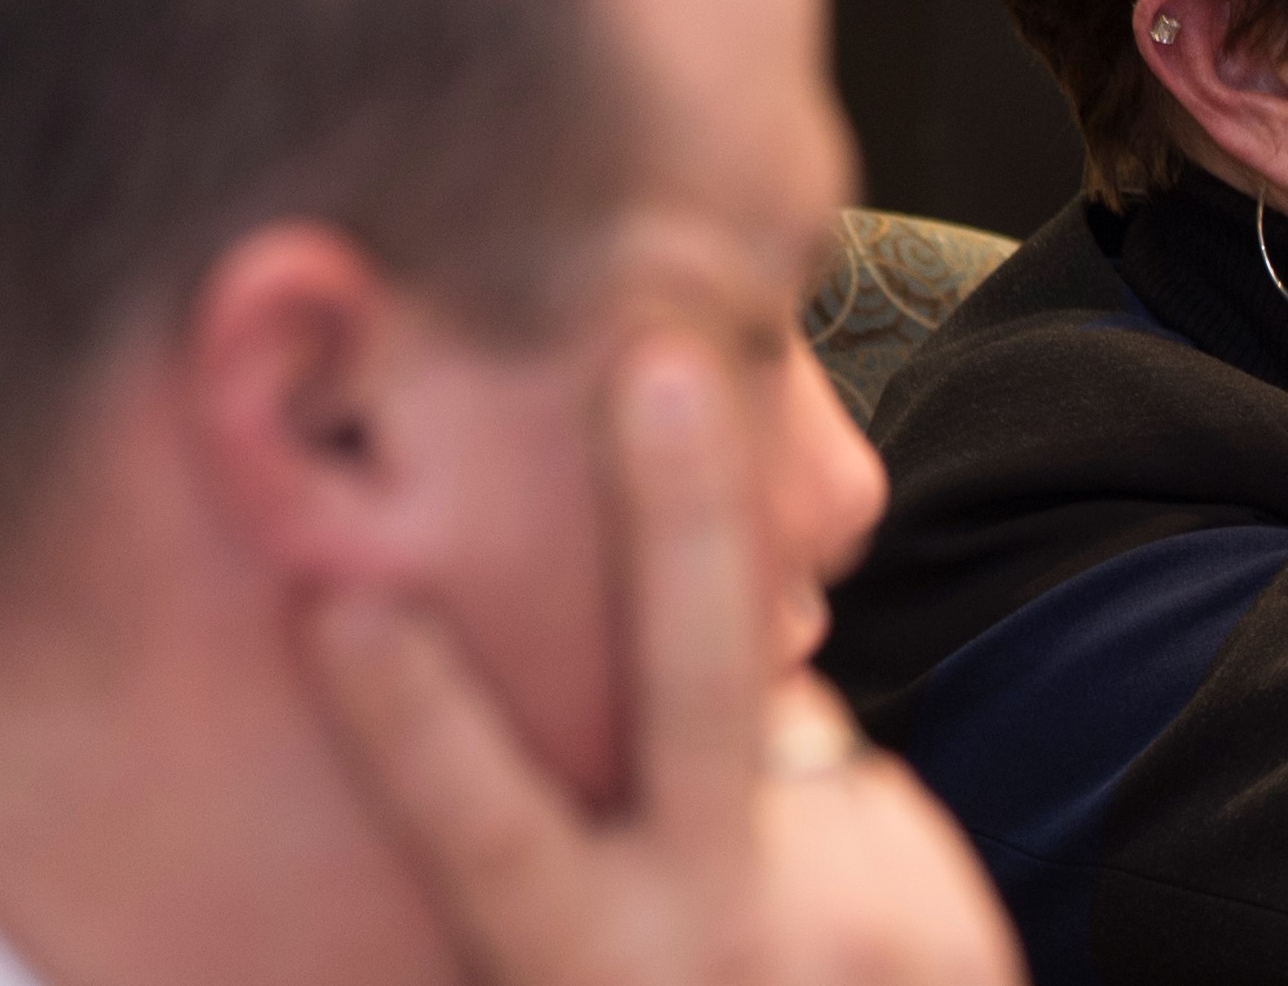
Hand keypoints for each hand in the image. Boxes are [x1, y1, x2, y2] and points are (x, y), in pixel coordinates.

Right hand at [308, 350, 1020, 985]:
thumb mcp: (572, 956)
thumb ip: (563, 852)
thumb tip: (536, 649)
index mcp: (575, 958)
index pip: (483, 826)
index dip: (412, 719)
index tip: (343, 603)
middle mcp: (704, 941)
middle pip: (695, 689)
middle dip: (675, 517)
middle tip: (659, 360)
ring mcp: (843, 930)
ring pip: (795, 733)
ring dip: (754, 747)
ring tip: (731, 820)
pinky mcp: (944, 939)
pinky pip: (855, 808)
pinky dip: (824, 842)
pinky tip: (817, 942)